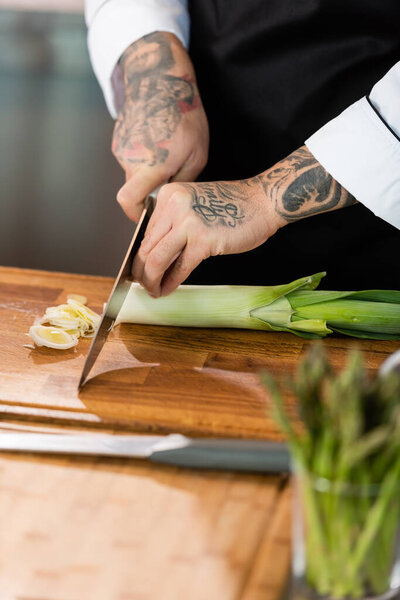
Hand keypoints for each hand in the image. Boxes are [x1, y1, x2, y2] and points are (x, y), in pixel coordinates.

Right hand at [112, 32, 208, 221]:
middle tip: (169, 176)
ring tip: (167, 151)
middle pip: (134, 189)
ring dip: (148, 170)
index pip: (129, 201)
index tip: (146, 216)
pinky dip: (143, 157)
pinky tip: (157, 140)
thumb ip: (181, 181)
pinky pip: (131, 157)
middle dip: (149, 190)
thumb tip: (170, 199)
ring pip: (133, 172)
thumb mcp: (197, 154)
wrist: (159, 78)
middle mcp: (131, 159)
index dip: (135, 214)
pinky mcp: (118, 139)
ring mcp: (122, 148)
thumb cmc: (184, 115)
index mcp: (151, 165)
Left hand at [132, 146, 355, 296]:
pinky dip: (171, 282)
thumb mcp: (194, 207)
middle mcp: (173, 206)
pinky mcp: (203, 240)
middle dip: (142, 272)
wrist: (262, 201)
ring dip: (151, 280)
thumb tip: (154, 256)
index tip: (141, 271)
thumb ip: (174, 225)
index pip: (146, 233)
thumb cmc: (233, 207)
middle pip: (146, 247)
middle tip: (144, 286)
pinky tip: (168, 290)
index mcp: (169, 196)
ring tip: (153, 291)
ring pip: (156, 259)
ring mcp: (188, 223)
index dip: (141, 256)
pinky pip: (180, 267)